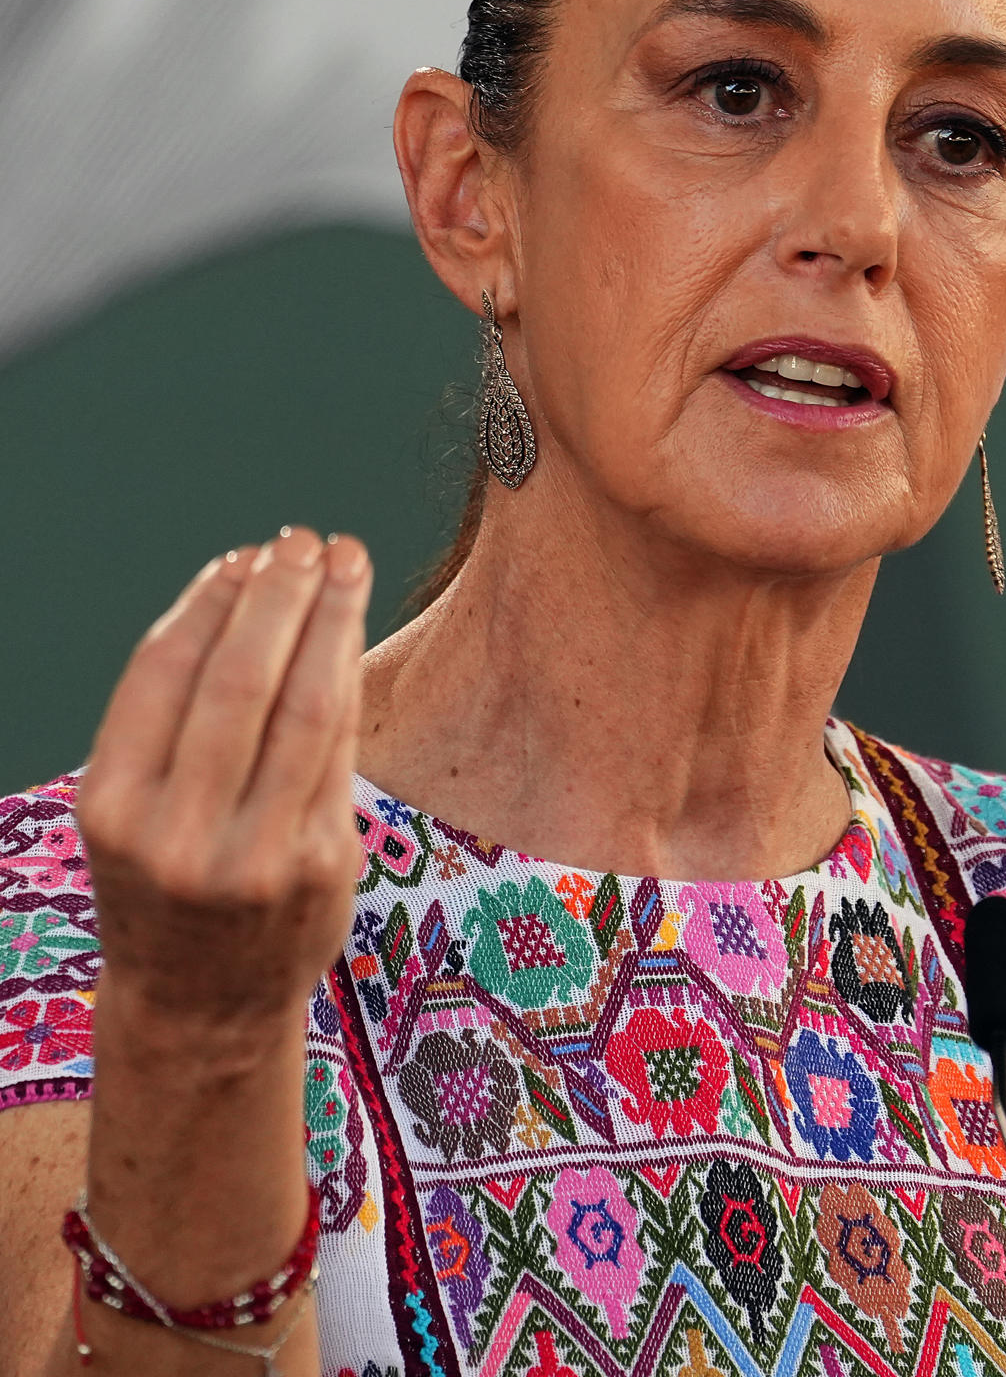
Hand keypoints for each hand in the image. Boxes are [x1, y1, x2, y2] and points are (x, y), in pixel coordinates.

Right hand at [77, 528, 372, 1035]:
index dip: (208, 602)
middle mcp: (177, 834)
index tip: (241, 556)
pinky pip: (339, 749)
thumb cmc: (165, 882)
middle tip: (304, 540)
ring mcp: (254, 855)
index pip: (164, 673)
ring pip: (304, 707)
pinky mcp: (319, 865)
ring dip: (330, 620)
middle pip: (240, 681)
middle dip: (279, 596)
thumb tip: (241, 583)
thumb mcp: (132, 810)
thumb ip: (173, 717)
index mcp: (113, 808)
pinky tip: (349, 635)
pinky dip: (345, 679)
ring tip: (346, 561)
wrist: (200, 1007)